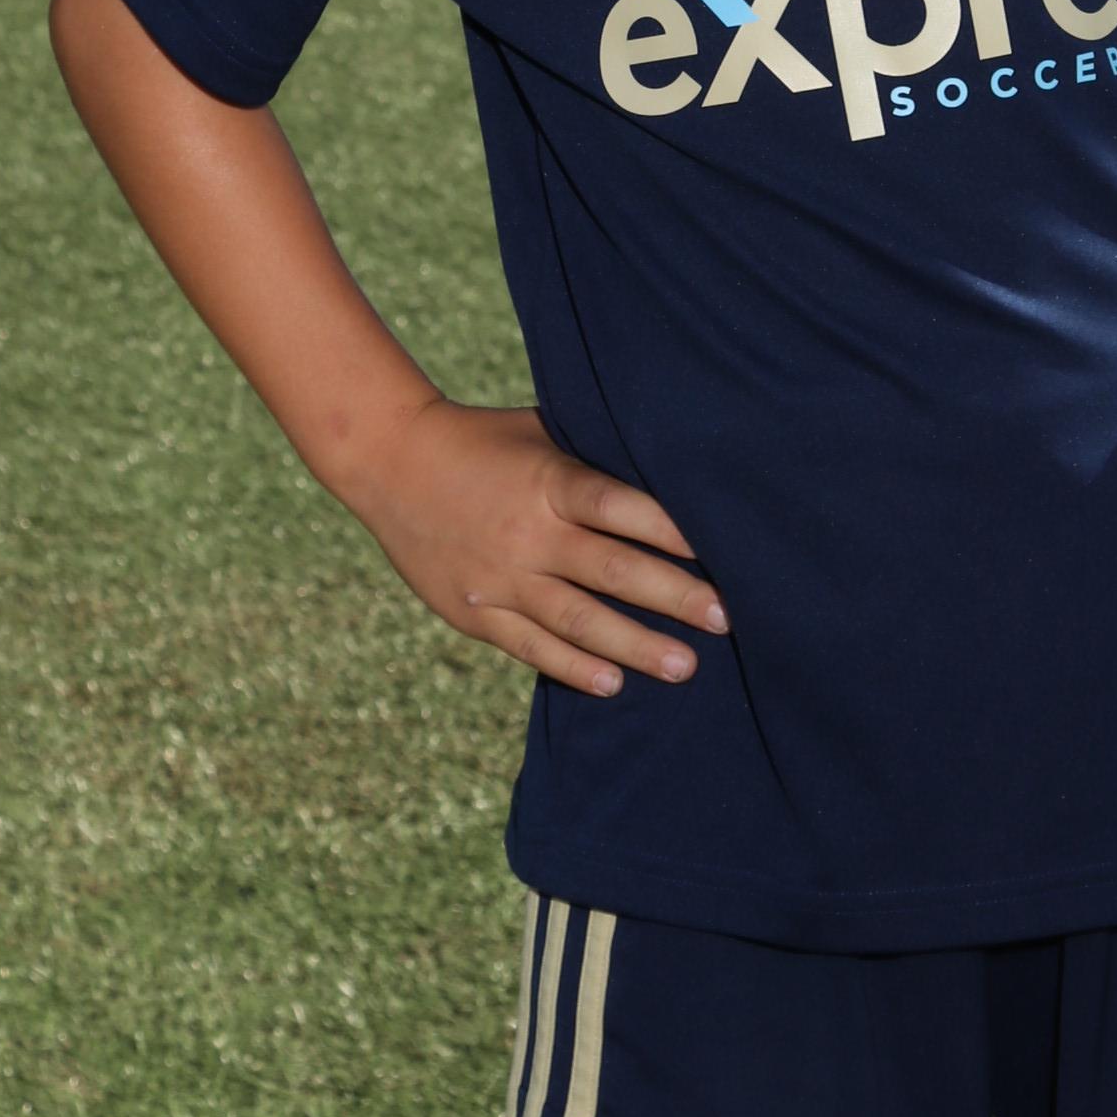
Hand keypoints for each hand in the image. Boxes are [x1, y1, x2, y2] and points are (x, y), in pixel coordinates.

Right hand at [350, 397, 727, 697]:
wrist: (390, 462)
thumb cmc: (485, 440)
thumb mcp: (542, 433)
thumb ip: (595, 460)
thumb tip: (673, 474)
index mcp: (549, 481)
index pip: (619, 507)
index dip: (670, 529)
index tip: (721, 550)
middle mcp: (527, 533)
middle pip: (610, 570)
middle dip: (673, 597)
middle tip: (726, 619)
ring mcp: (500, 578)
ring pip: (577, 620)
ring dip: (634, 645)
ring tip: (685, 666)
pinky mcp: (477, 611)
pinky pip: (531, 646)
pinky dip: (572, 666)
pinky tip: (613, 683)